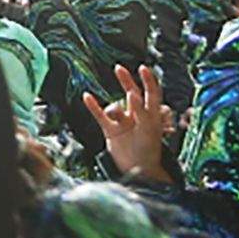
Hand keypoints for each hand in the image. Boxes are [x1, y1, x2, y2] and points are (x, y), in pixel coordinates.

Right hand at [89, 64, 174, 182]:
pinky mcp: (112, 131)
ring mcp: (124, 123)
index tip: (142, 67)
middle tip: (119, 68)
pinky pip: (101, 116)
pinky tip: (87, 97)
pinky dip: (94, 107)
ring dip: (114, 109)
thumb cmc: (149, 150)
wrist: (139, 170)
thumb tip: (131, 93)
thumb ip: (140, 109)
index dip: (148, 80)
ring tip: (116, 116)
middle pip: (131, 93)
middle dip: (126, 81)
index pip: (151, 93)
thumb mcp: (148, 127)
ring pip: (115, 107)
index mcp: (151, 114)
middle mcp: (137, 116)